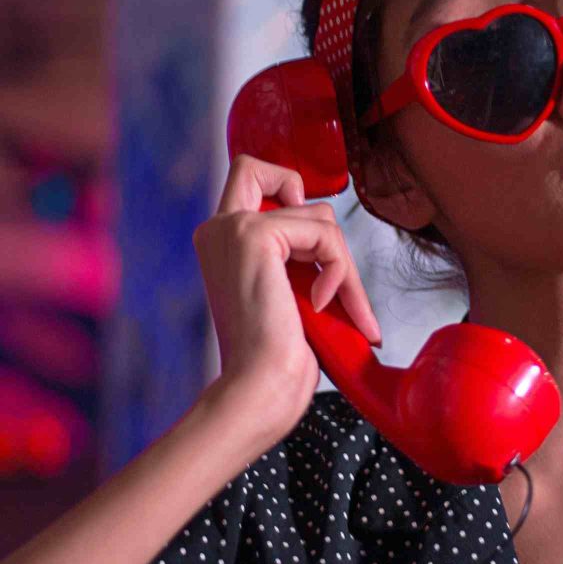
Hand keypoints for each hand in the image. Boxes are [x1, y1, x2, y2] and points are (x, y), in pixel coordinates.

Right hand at [192, 154, 381, 438]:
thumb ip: (294, 253)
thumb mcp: (287, 291)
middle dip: (322, 228)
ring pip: (320, 215)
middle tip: (329, 284)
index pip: (253, 175)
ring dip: (342, 265)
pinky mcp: (254, 234)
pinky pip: (325, 234)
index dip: (290, 190)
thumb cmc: (276, 356)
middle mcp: (220, 228)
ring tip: (333, 308)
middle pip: (280, 175)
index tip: (312, 247)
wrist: (261, 388)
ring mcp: (234, 227)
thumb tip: (328, 230)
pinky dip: (338, 272)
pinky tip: (320, 304)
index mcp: (222, 241)